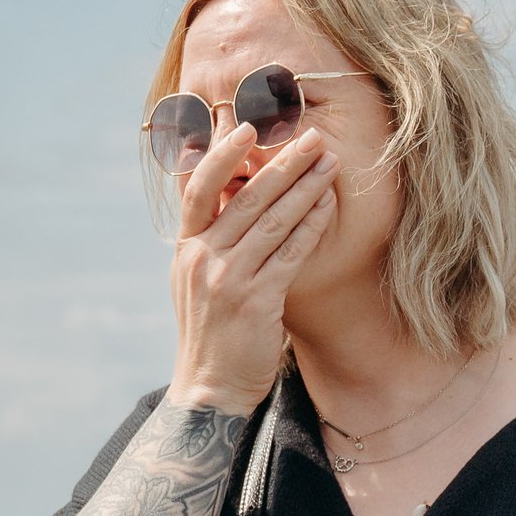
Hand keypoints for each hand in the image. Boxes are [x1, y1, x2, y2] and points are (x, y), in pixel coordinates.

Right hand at [167, 121, 338, 414]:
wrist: (210, 390)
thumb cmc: (212, 333)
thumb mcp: (197, 282)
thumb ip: (210, 240)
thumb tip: (231, 196)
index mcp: (185, 249)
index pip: (197, 188)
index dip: (222, 154)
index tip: (247, 126)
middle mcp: (202, 259)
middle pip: (245, 197)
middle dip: (282, 162)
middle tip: (312, 137)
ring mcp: (227, 280)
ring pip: (272, 220)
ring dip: (305, 187)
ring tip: (329, 163)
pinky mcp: (255, 302)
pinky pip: (289, 253)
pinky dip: (311, 226)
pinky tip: (329, 206)